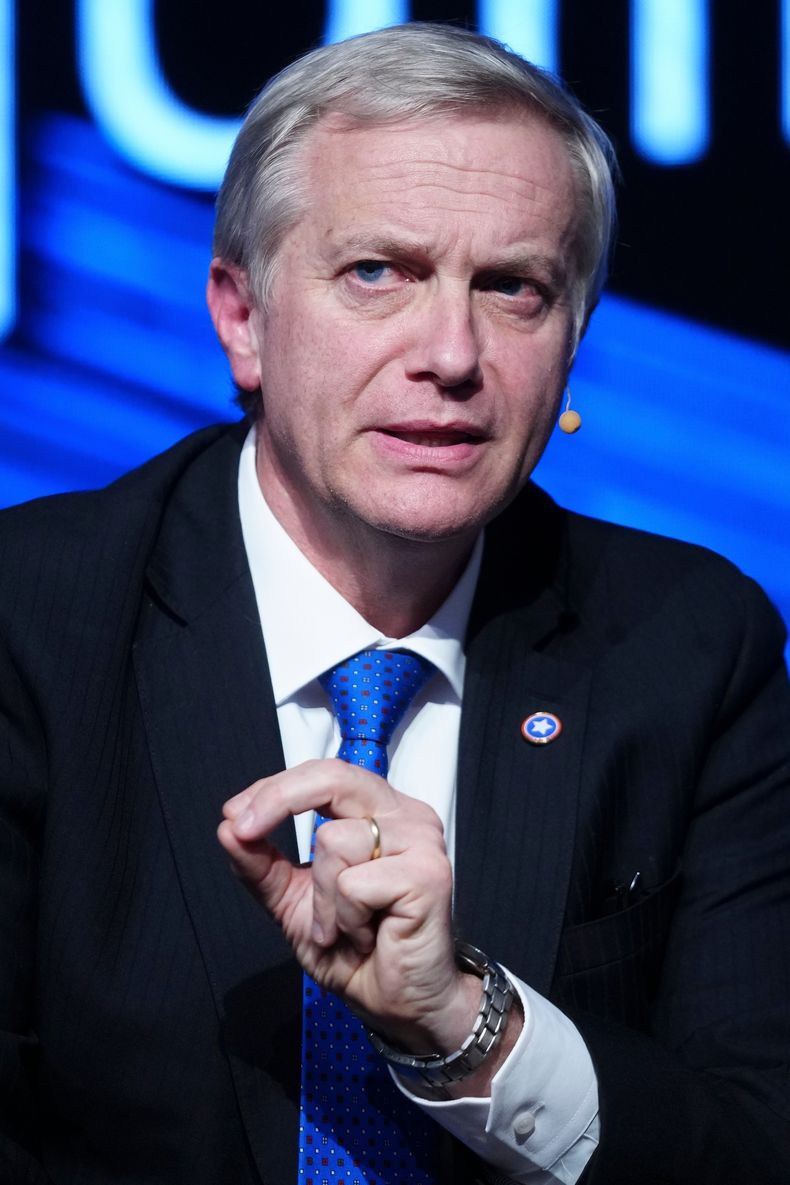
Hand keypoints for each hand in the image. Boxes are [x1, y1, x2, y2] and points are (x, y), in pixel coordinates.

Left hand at [217, 758, 479, 1055]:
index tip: (234, 816)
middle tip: (244, 831)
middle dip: (278, 800)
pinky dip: (344, 918)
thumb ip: (262, 864)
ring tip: (344, 927)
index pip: (324, 774)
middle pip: (333, 777)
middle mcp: (404, 816)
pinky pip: (354, 883)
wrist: (398, 1005)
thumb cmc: (358, 951)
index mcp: (378, 811)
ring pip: (335, 841)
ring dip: (322, 900)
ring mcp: (421, 841)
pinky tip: (366, 936)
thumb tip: (228, 826)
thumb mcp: (293, 902)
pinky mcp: (428, 874)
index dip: (274, 788)